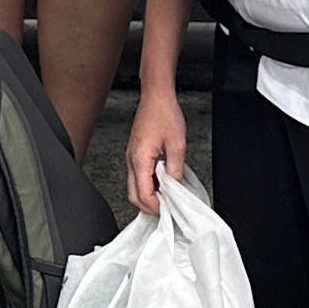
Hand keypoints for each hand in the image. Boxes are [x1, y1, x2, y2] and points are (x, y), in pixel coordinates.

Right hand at [126, 85, 188, 213]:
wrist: (156, 97)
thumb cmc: (164, 114)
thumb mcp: (177, 144)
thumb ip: (175, 169)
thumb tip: (174, 186)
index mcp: (139, 159)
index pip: (143, 194)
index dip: (155, 206)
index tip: (167, 210)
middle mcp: (131, 160)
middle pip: (134, 195)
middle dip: (149, 205)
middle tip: (166, 208)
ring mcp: (131, 157)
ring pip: (134, 186)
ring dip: (149, 195)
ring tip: (166, 196)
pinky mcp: (135, 153)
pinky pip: (138, 176)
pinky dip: (148, 184)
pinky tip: (162, 182)